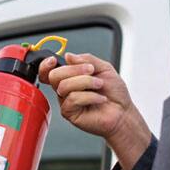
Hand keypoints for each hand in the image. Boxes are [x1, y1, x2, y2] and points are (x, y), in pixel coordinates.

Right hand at [39, 52, 150, 169]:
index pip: (50, 70)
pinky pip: (72, 99)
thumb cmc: (114, 93)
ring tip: (100, 85)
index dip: (46, 64)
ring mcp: (66, 101)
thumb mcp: (104, 68)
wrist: (123, 112)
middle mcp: (66, 89)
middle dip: (74, 70)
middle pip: (54, 75)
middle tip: (91, 71)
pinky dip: (90, 96)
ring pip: (64, 86)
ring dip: (86, 82)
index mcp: (71, 76)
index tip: (54, 60)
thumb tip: (68, 56)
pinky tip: (100, 99)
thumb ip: (87, 59)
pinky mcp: (70, 113)